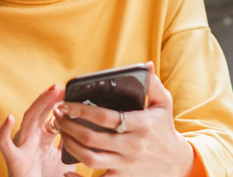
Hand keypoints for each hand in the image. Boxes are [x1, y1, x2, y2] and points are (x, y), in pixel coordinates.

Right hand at [0, 83, 75, 176]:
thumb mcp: (63, 157)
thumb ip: (69, 142)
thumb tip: (82, 127)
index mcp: (41, 137)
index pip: (50, 114)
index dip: (59, 102)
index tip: (71, 91)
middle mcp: (30, 138)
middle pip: (40, 112)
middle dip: (50, 97)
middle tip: (62, 85)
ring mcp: (21, 147)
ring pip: (27, 120)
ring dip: (39, 104)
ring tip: (50, 91)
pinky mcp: (14, 160)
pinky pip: (5, 145)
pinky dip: (4, 131)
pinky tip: (9, 118)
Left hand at [55, 62, 194, 176]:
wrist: (175, 162)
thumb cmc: (164, 129)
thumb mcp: (164, 104)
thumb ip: (153, 84)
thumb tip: (147, 65)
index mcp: (141, 124)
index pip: (106, 117)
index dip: (82, 110)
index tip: (66, 103)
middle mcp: (132, 146)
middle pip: (92, 138)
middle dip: (69, 125)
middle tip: (57, 115)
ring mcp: (125, 164)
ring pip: (90, 158)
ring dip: (70, 145)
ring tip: (60, 132)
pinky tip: (67, 169)